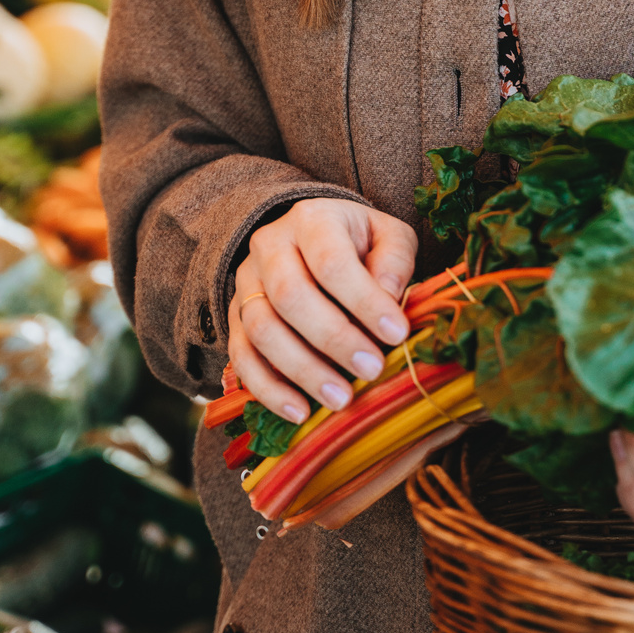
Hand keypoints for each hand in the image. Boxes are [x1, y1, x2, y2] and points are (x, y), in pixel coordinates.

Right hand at [228, 198, 417, 424]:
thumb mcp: (387, 236)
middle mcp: (269, 247)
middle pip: (290, 296)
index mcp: (311, 220)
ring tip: (341, 399)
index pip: (331, 261)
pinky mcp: (236, 319)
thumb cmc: (358, 243)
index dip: (364, 300)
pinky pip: (241, 357)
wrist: (312, 241)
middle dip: (334, 339)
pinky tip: (300, 412)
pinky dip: (268, 389)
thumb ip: (394, 259)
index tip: (397, 334)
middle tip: (372, 370)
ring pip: (261, 329)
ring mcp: (246, 284)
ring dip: (302, 370)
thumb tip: (390, 294)